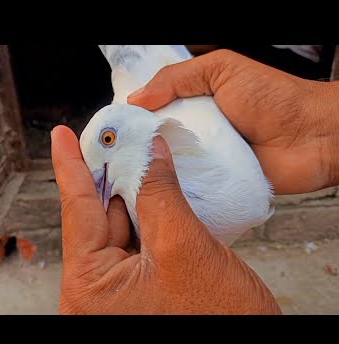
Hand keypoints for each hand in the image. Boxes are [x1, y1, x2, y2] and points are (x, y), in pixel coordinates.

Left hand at [51, 125, 280, 313]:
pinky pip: (136, 239)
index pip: (76, 210)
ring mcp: (117, 290)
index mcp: (90, 287)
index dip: (70, 166)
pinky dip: (146, 211)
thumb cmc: (218, 320)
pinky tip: (154, 187)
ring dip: (132, 190)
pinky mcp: (140, 287)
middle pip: (97, 216)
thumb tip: (150, 154)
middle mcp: (96, 290)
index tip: (62, 137)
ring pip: (119, 224)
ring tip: (140, 155)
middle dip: (109, 173)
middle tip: (115, 136)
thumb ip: (160, 193)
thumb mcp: (184, 246)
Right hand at [128, 49, 338, 194]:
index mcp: (194, 101)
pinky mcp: (215, 183)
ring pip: (169, 164)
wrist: (312, 138)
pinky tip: (155, 191)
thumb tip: (136, 98)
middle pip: (157, 139)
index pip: (154, 107)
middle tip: (114, 155)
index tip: (112, 126)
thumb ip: (178, 77)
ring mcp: (204, 158)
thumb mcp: (221, 69)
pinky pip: (188, 186)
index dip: (134, 115)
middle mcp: (196, 129)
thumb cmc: (273, 98)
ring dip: (153, 168)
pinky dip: (175, 188)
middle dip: (137, 145)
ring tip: (128, 176)